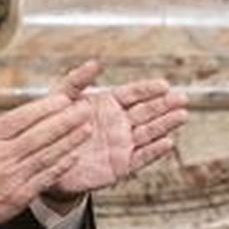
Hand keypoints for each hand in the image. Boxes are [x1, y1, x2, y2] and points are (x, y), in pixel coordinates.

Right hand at [0, 63, 99, 228]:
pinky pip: (45, 178)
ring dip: (68, 142)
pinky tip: (75, 156)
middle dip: (64, 122)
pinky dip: (61, 166)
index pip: (20, 119)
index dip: (43, 109)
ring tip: (86, 129)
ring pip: (46, 155)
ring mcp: (13, 176)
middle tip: (83, 110)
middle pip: (38, 136)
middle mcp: (1, 157)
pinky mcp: (20, 195)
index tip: (63, 99)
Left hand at [45, 74, 188, 198]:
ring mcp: (121, 145)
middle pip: (147, 112)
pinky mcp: (120, 166)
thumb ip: (76, 79)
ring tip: (182, 115)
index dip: (148, 89)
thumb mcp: (60, 99)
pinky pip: (141, 158)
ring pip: (149, 133)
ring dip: (166, 124)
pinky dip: (154, 152)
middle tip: (182, 98)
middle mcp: (118, 124)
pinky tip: (167, 143)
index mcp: (107, 105)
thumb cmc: (52, 128)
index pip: (132, 94)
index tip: (164, 85)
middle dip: (165, 105)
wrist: (45, 162)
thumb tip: (95, 63)